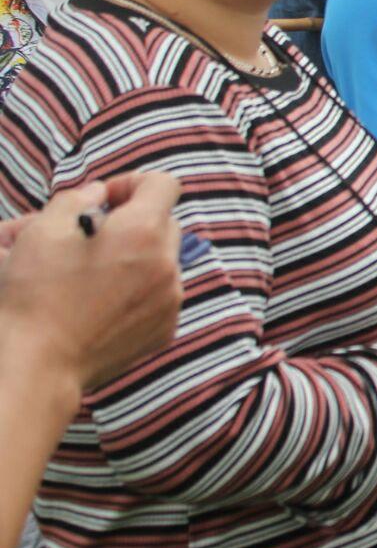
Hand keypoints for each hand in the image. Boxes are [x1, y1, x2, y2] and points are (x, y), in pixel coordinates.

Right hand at [0, 175, 183, 389]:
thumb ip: (76, 199)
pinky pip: (160, 296)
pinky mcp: (165, 329)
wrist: (38, 363)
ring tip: (95, 274)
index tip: (103, 201)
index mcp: (143, 232)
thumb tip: (98, 194)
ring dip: (136, 259)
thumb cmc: (35, 295)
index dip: (132, 184)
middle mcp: (168, 264)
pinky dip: (138, 292)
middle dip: (133, 223)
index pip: (164, 184)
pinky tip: (101, 304)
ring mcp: (171, 300)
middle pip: (164, 224)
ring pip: (163, 262)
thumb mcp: (43, 231)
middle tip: (93, 238)